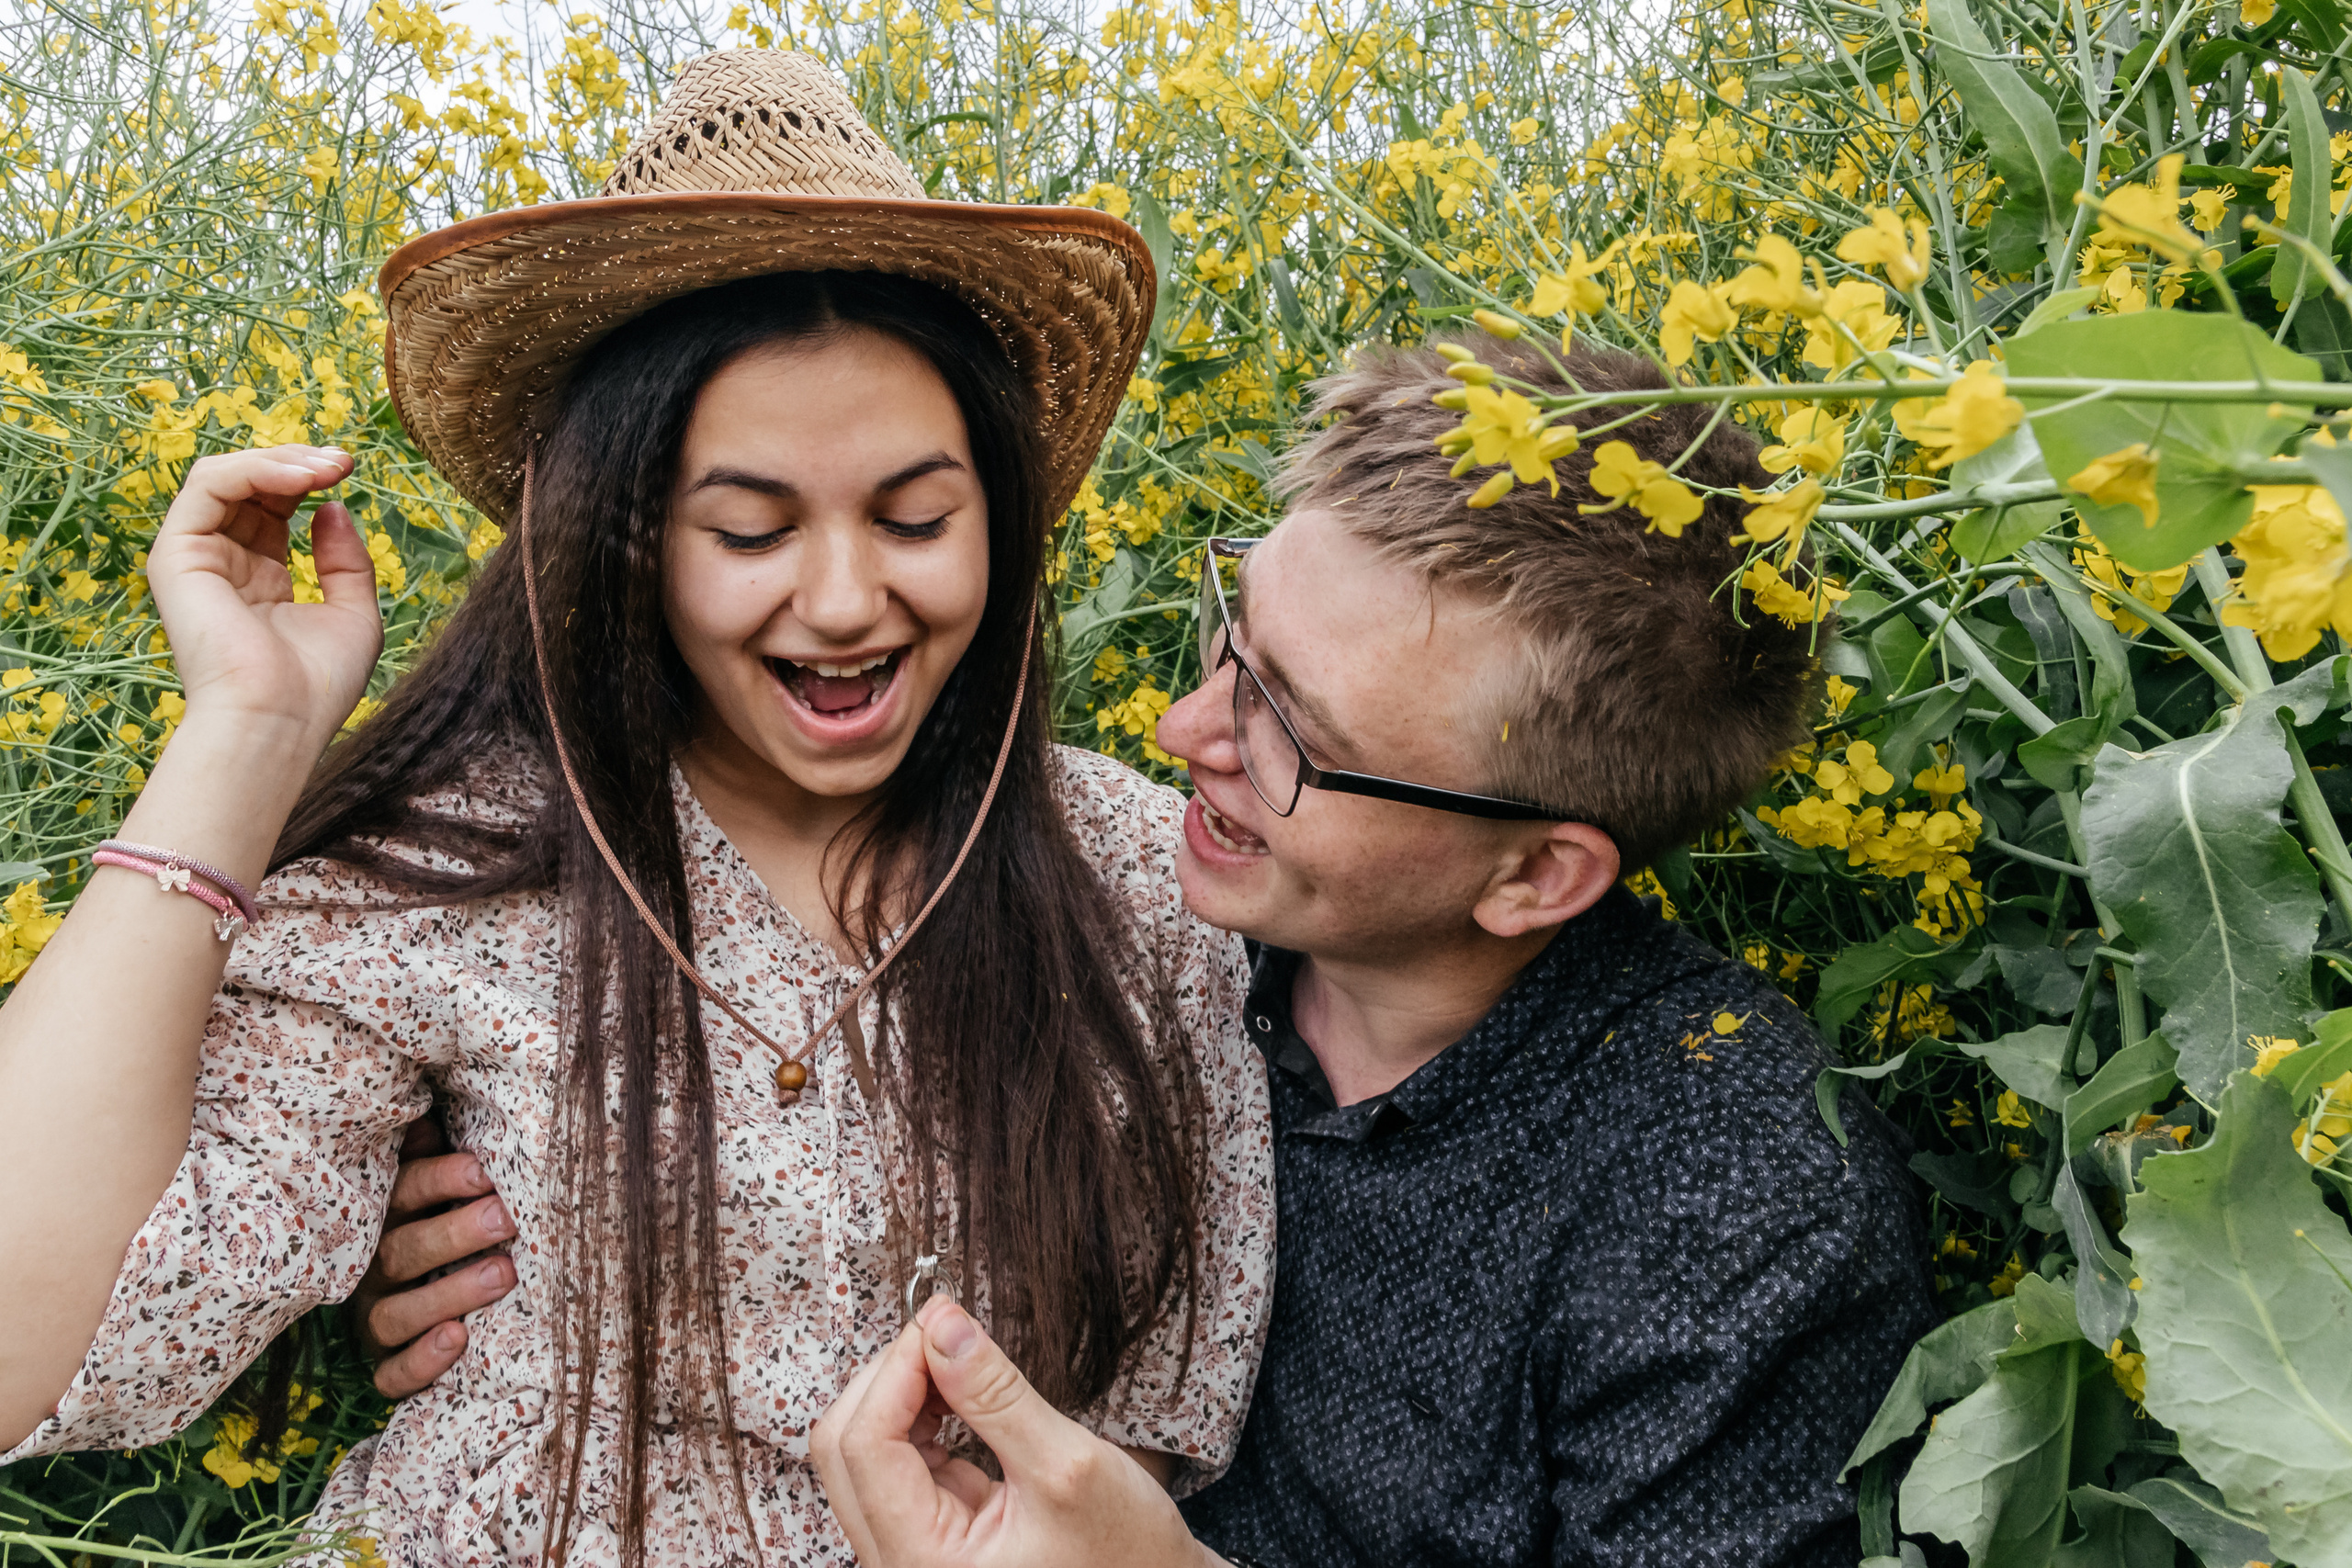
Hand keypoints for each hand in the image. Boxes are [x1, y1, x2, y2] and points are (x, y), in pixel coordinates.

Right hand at [145, 445, 383, 745]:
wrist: (279, 720)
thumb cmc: (318, 684)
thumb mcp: (353, 613)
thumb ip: (345, 561)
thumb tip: (332, 506)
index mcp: (260, 578)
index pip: (274, 506)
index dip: (309, 480)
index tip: (349, 470)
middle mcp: (223, 564)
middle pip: (250, 485)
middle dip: (298, 462)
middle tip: (344, 461)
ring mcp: (196, 558)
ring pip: (224, 476)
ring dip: (280, 460)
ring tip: (326, 468)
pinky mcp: (175, 555)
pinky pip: (206, 485)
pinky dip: (255, 470)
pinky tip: (301, 480)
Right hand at [349, 1120, 516, 1398]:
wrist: (416, 1286)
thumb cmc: (438, 1216)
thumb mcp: (430, 1178)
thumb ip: (430, 1151)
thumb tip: (432, 1112)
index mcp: (383, 1215)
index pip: (403, 1193)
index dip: (440, 1180)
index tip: (485, 1172)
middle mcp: (372, 1267)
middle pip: (401, 1252)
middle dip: (454, 1234)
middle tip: (505, 1218)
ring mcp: (373, 1318)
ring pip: (396, 1314)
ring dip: (448, 1294)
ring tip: (503, 1274)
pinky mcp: (383, 1365)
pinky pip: (390, 1376)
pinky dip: (420, 1363)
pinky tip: (458, 1340)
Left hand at [812, 1297, 1220, 1567]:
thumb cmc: (1124, 1555)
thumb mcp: (1068, 1467)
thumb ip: (996, 1395)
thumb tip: (941, 1324)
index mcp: (922, 1564)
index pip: (865, 1447)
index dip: (897, 1370)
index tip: (941, 1320)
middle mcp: (899, 1564)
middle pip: (843, 1449)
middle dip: (889, 1378)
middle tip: (947, 1335)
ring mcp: (907, 1550)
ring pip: (862, 1451)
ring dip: (901, 1393)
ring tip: (958, 1362)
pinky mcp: (927, 1532)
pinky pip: (894, 1462)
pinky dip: (919, 1415)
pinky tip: (958, 1395)